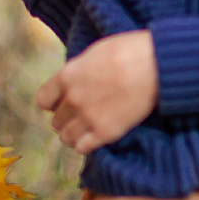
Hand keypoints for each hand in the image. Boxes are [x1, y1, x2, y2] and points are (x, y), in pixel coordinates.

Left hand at [38, 29, 157, 153]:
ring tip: (85, 131)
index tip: (61, 104)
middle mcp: (73, 99)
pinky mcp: (106, 132)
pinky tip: (94, 138)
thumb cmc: (128, 51)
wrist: (155, 64)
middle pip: (56, 121)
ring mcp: (88, 117)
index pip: (43, 101)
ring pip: (66, 137)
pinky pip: (83, 148)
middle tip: (79, 117)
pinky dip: (85, 145)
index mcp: (67, 76)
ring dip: (73, 135)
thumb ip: (78, 70)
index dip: (53, 103)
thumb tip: (74, 79)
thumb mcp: (94, 53)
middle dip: (67, 119)